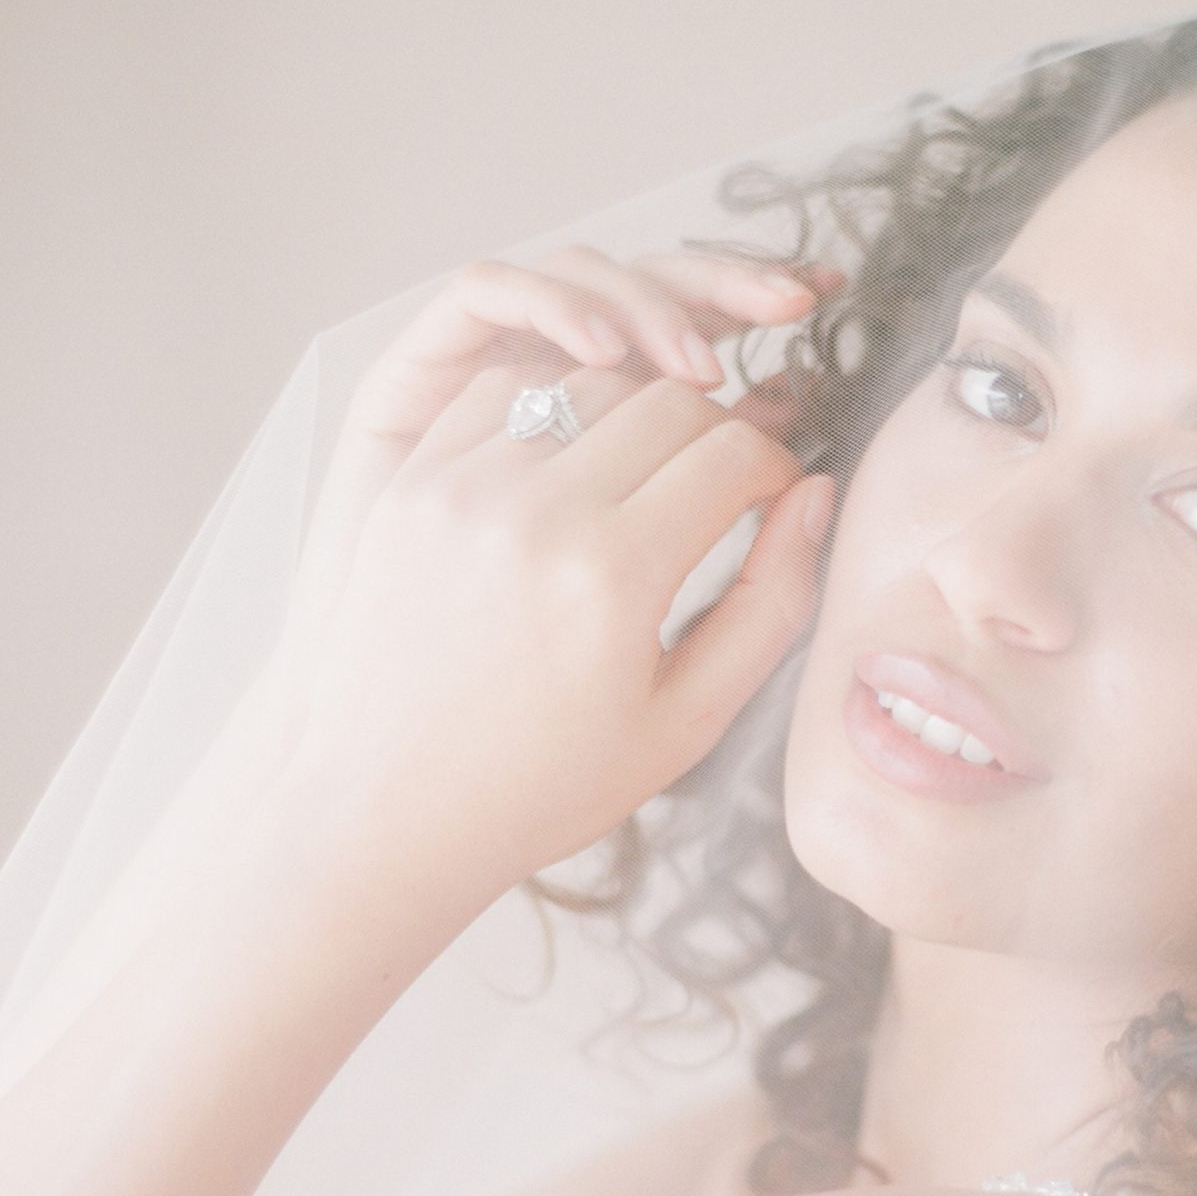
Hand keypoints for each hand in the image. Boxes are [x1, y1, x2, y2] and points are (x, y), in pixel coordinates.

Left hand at [259, 243, 844, 742]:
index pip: (734, 453)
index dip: (775, 468)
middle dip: (712, 434)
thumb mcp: (686, 722)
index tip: (773, 499)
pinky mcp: (406, 483)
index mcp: (614, 577)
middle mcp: (535, 514)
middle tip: (714, 489)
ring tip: (638, 483)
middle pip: (667, 403)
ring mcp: (460, 488)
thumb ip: (771, 604)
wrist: (383, 811)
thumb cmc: (542, 785)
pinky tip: (563, 471)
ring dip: (632, 415)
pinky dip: (549, 409)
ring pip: (587, 384)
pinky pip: (499, 391)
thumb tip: (814, 497)